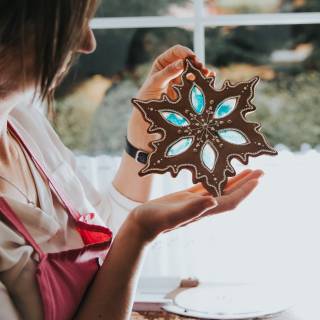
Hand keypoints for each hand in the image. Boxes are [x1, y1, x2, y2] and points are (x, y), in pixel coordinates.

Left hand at [127, 45, 211, 150]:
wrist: (149, 116)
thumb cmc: (147, 98)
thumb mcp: (154, 84)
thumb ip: (167, 73)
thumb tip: (181, 63)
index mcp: (163, 63)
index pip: (176, 52)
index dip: (184, 52)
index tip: (191, 57)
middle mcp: (174, 69)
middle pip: (188, 60)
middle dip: (196, 62)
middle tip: (201, 67)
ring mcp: (182, 79)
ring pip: (195, 71)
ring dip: (202, 70)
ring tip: (206, 73)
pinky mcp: (189, 90)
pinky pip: (199, 81)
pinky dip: (205, 78)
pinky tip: (210, 77)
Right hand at [129, 169, 262, 241]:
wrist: (141, 225)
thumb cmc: (153, 221)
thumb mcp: (172, 214)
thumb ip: (191, 209)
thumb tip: (213, 202)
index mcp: (202, 211)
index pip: (230, 201)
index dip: (244, 192)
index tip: (257, 180)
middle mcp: (202, 207)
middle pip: (229, 195)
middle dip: (245, 184)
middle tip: (260, 171)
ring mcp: (194, 202)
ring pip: (219, 190)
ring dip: (234, 181)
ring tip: (246, 170)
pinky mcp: (185, 198)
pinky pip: (205, 187)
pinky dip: (215, 180)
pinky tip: (218, 174)